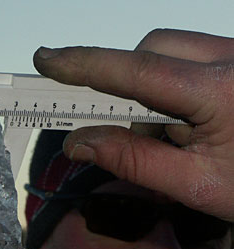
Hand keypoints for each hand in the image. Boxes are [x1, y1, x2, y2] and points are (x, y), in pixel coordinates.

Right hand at [33, 29, 233, 221]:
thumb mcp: (195, 185)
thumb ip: (133, 161)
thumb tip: (79, 144)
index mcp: (220, 92)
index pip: (134, 71)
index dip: (84, 65)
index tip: (47, 60)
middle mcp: (229, 59)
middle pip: (150, 50)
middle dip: (129, 88)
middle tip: (146, 134)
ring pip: (167, 54)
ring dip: (154, 94)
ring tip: (181, 138)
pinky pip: (187, 61)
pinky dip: (174, 92)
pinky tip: (195, 125)